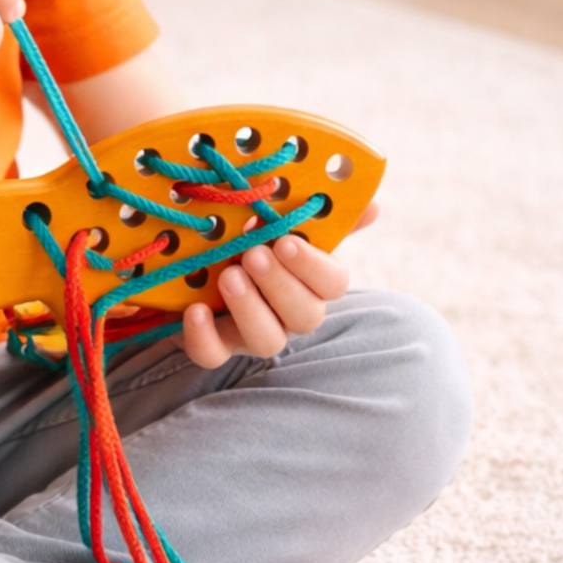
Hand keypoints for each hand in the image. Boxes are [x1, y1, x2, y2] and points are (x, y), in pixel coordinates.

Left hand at [179, 203, 378, 364]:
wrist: (189, 255)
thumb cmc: (244, 231)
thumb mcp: (276, 215)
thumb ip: (318, 214)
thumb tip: (372, 206)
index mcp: (309, 278)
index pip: (333, 283)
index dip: (313, 266)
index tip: (287, 242)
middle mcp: (286, 310)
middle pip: (305, 315)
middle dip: (280, 285)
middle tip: (253, 255)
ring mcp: (251, 330)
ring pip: (268, 340)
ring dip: (250, 309)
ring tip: (228, 277)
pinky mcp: (214, 344)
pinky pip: (214, 355)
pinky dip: (204, 337)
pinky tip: (196, 310)